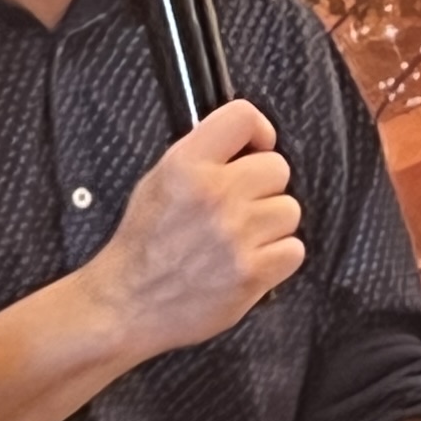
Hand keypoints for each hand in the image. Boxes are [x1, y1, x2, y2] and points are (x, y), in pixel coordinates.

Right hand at [78, 99, 302, 359]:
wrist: (126, 304)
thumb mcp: (158, 181)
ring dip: (271, 226)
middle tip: (238, 208)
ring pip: (290, 211)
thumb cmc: (144, 245)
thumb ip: (203, 156)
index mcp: (185, 165)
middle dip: (263, 188)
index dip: (258, 132)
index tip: (255, 149)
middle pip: (278, 168)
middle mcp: (213, 194)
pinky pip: (294, 250)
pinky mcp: (251, 273)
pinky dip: (277, 258)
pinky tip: (248, 262)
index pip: (243, 117)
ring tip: (239, 240)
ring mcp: (235, 235)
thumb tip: (250, 142)